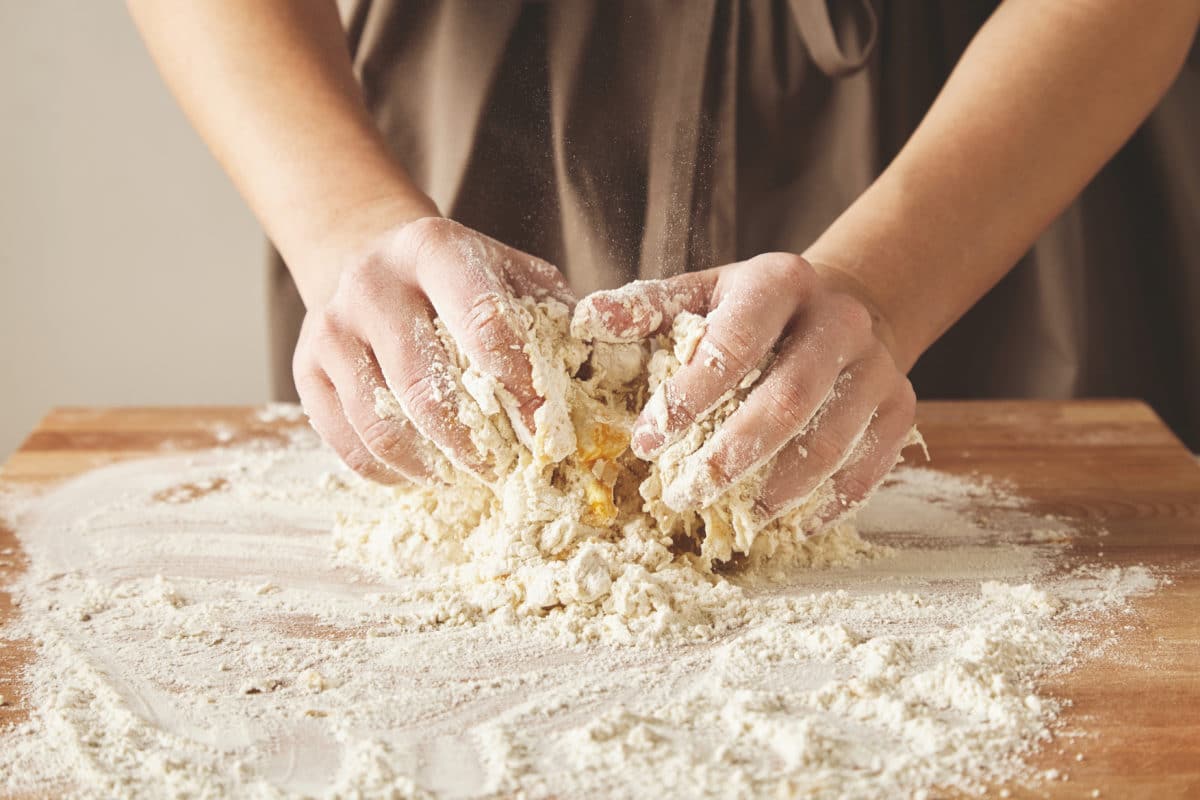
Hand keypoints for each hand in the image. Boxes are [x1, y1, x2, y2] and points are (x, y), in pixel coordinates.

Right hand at [293, 216, 575, 483]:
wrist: (363, 253)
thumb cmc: (457, 277)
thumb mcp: (508, 272)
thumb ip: (551, 316)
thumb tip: (598, 378)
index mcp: (434, 249)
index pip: (481, 320)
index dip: (519, 383)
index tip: (547, 427)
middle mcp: (373, 284)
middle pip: (424, 383)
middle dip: (474, 441)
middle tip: (508, 471)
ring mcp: (331, 328)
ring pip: (379, 421)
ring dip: (431, 466)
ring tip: (468, 480)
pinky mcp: (305, 368)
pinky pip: (346, 440)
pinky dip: (390, 472)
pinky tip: (425, 476)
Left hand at [573, 253, 917, 526]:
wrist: (848, 302)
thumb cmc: (756, 308)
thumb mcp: (707, 291)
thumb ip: (650, 308)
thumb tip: (589, 320)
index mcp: (780, 282)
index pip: (735, 344)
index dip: (689, 398)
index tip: (645, 443)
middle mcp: (838, 321)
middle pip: (787, 400)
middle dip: (732, 456)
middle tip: (684, 496)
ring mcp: (876, 366)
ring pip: (831, 439)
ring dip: (780, 488)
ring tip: (737, 517)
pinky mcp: (901, 405)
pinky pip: (872, 462)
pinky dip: (835, 500)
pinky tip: (797, 524)